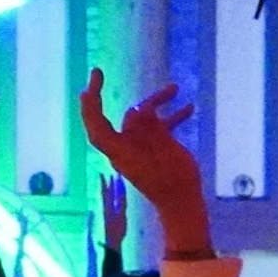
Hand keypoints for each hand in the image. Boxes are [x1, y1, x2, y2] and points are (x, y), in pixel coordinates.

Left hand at [79, 69, 212, 256]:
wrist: (184, 204)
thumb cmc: (172, 182)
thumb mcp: (164, 152)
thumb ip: (150, 130)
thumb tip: (136, 109)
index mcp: (120, 151)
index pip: (96, 126)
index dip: (89, 106)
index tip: (88, 86)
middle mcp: (126, 147)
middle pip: (118, 117)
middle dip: (105, 95)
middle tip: (97, 72)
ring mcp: (141, 148)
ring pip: (143, 119)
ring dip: (157, 103)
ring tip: (175, 89)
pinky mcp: (156, 150)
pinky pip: (161, 128)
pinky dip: (172, 117)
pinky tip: (189, 109)